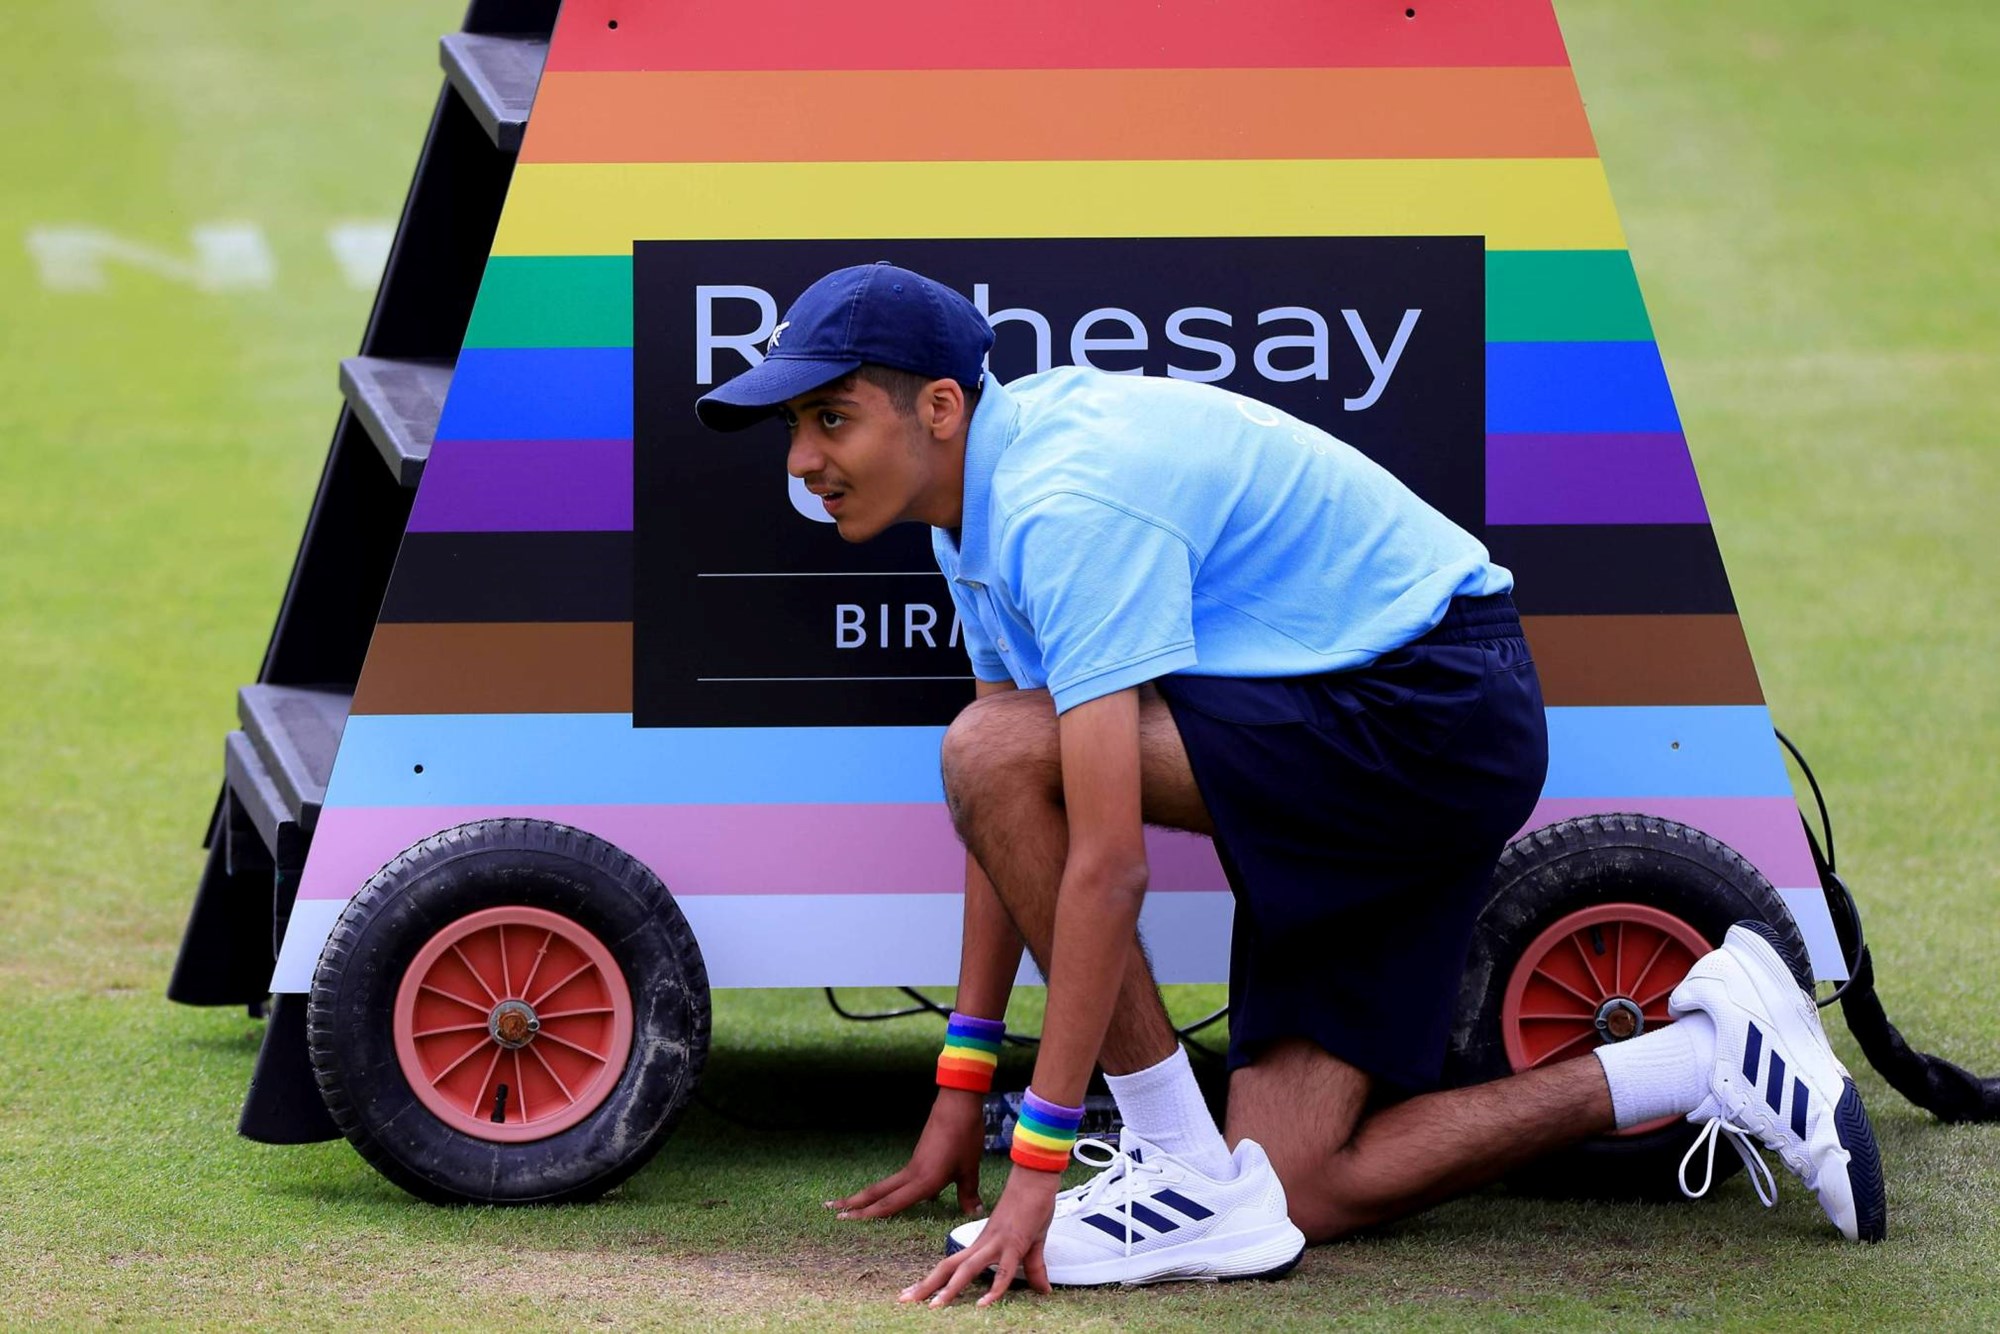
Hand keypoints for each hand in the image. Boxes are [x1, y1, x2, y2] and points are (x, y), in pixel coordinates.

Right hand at [827, 1088, 986, 1219]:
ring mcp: (914, 1164)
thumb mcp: (969, 1169)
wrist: (957, 1105)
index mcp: (923, 1181)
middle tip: (830, 1208)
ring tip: (852, 1203)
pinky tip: (900, 1197)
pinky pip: (902, 1179)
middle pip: (878, 1192)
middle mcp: (913, 1174)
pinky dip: (892, 1191)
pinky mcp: (919, 1156)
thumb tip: (974, 1213)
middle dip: (854, 1202)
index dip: (868, 1214)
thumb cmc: (963, 1137)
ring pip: (887, 1185)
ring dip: (870, 1196)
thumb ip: (968, 1194)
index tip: (846, 1218)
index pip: (891, 1204)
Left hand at [901, 1164, 1059, 1307]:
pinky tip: (983, 1305)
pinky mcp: (1014, 1243)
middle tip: (903, 1300)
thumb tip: (1043, 1289)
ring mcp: (996, 1243)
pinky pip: (1003, 1271)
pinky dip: (993, 1289)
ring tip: (934, 1306)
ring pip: (967, 1269)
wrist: (1035, 1178)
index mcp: (981, 1244)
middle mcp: (983, 1244)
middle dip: (926, 1285)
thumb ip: (1033, 1268)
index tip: (913, 1293)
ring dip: (950, 1289)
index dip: (931, 1279)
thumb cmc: (1031, 1205)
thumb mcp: (1030, 1243)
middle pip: (948, 1268)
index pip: (950, 1265)